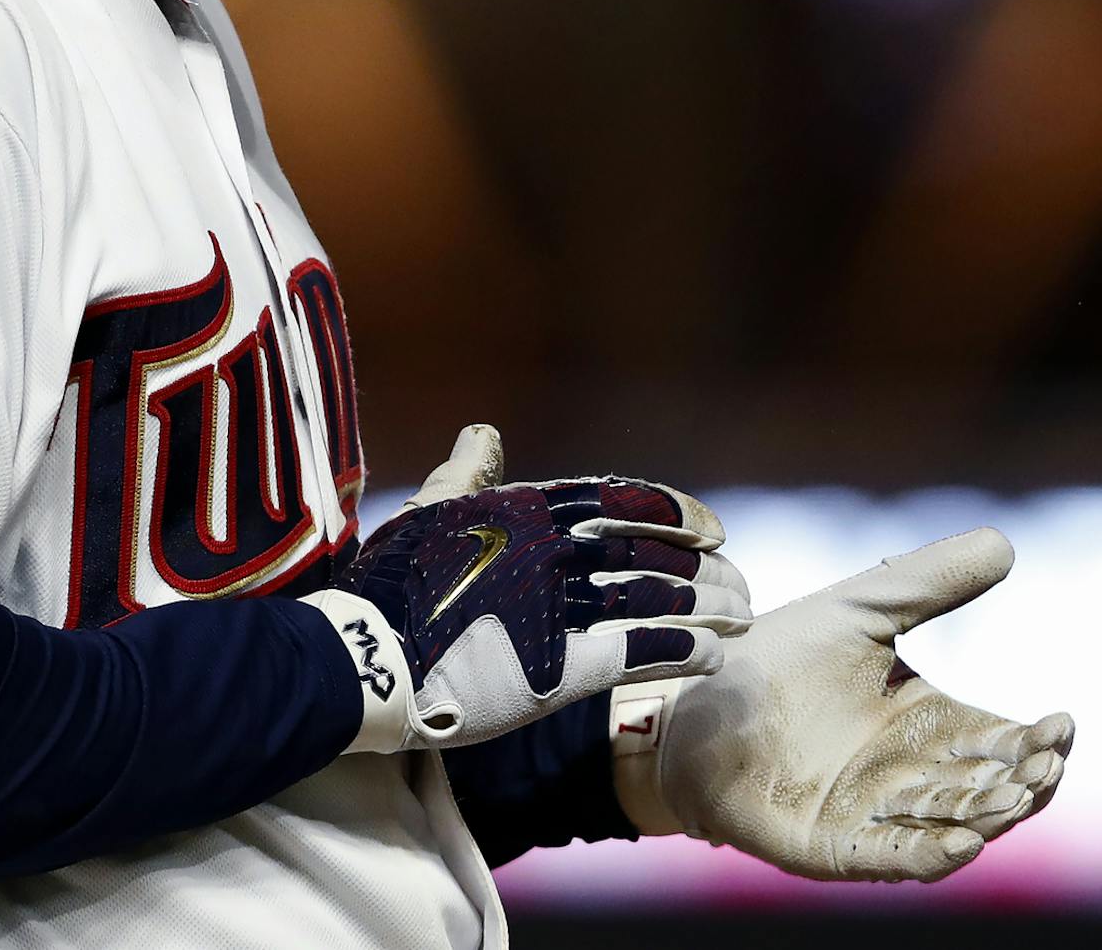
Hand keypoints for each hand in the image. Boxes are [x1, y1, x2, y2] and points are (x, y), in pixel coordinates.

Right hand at [305, 425, 750, 752]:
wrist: (361, 658)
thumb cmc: (388, 583)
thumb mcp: (429, 511)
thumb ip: (465, 473)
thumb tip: (481, 432)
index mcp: (527, 509)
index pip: (624, 500)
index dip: (677, 513)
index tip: (712, 529)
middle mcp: (552, 551)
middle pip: (654, 552)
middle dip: (706, 569)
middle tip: (740, 585)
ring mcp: (558, 608)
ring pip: (659, 600)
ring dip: (710, 609)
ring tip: (741, 620)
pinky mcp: (559, 668)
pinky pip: (642, 654)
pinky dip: (686, 652)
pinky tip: (712, 657)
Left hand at [612, 528, 1073, 881]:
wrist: (691, 698)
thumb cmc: (778, 658)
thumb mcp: (857, 612)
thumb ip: (926, 583)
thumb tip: (1005, 542)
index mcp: (933, 727)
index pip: (1007, 743)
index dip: (1041, 742)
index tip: (1061, 722)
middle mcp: (914, 780)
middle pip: (993, 794)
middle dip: (1025, 784)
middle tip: (1043, 761)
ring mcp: (875, 820)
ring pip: (953, 831)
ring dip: (989, 820)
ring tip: (1011, 796)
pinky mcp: (829, 848)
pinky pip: (890, 862)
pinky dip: (930, 857)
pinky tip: (961, 842)